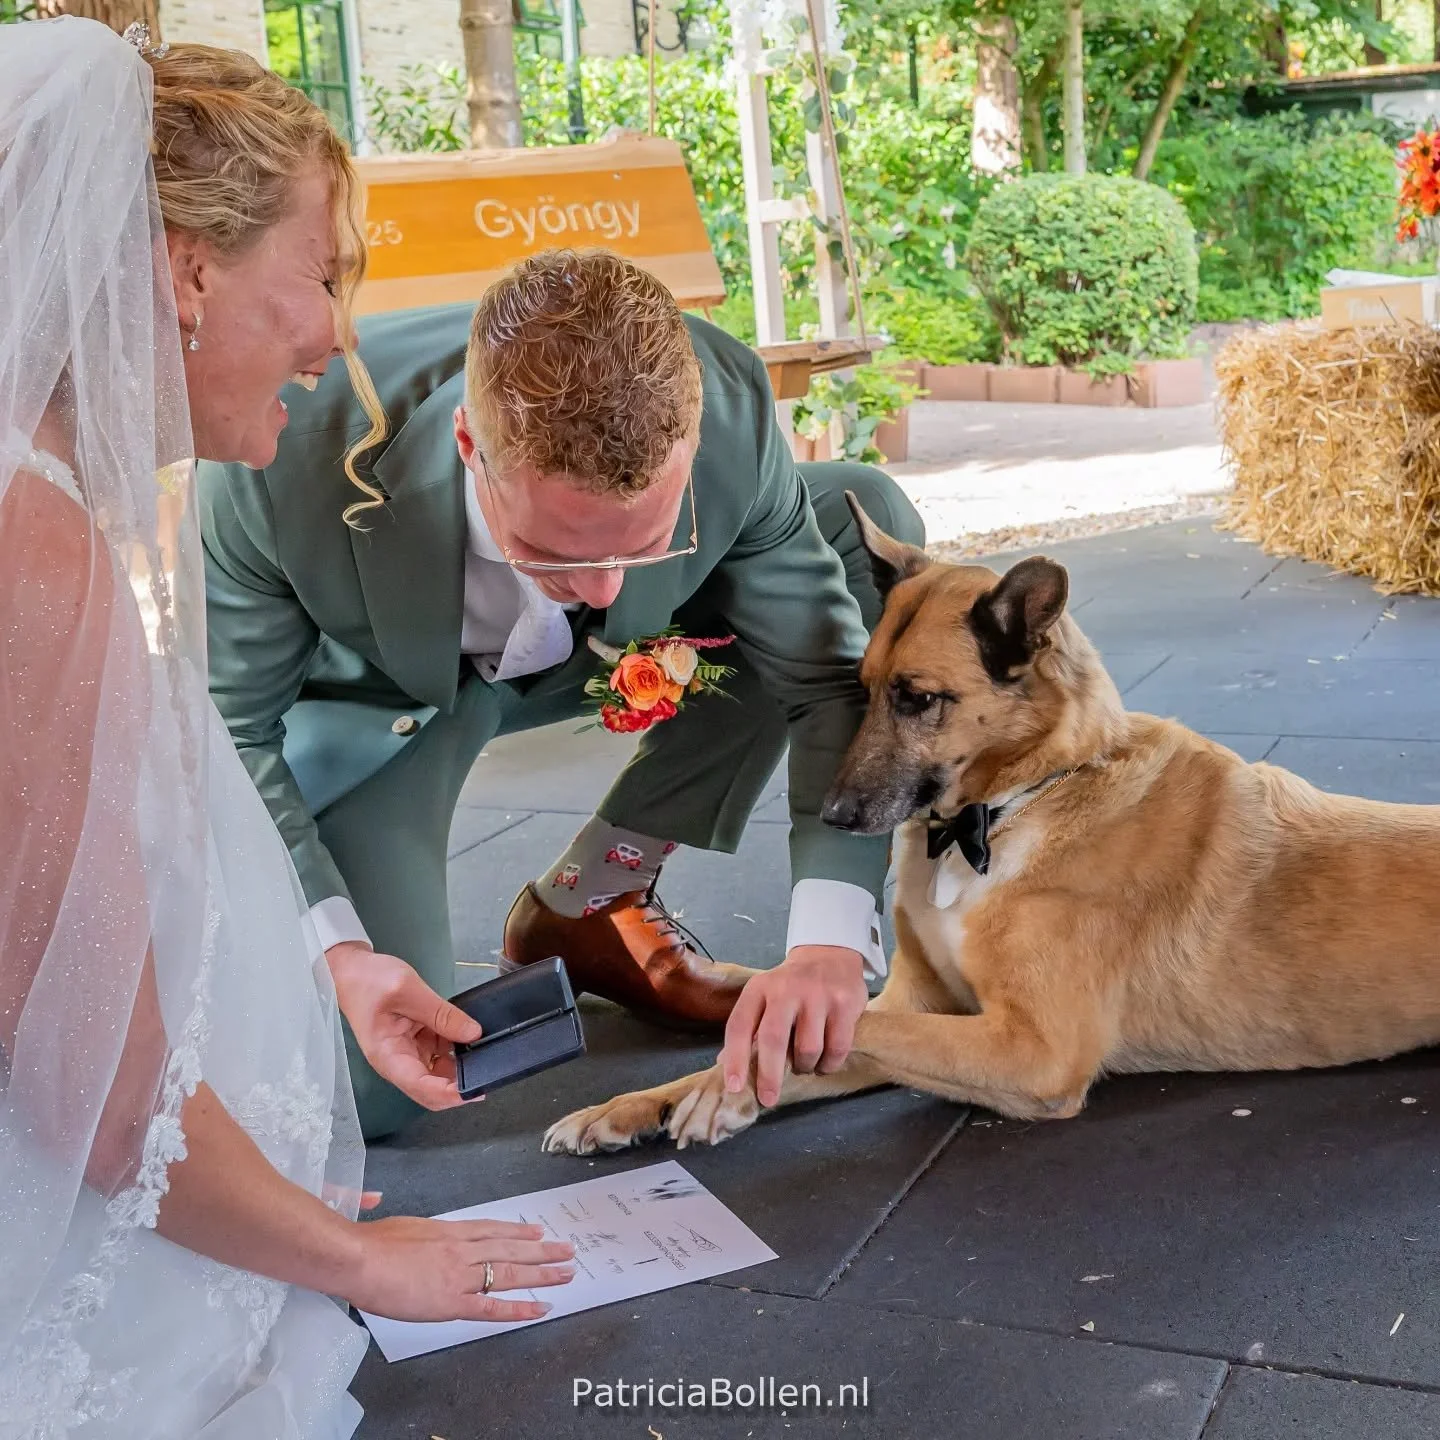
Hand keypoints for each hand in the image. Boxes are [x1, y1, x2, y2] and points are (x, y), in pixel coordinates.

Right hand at [327, 942, 481, 1109]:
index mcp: (389, 1057)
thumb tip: (473, 1033)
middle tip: (490, 1073)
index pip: (422, 1088)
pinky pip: (436, 1053)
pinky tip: (470, 1038)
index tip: (477, 1090)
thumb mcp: (408, 990)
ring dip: (458, 1067)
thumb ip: (441, 1014)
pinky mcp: (412, 1042)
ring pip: (437, 1073)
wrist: (351, 969)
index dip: (450, 1094)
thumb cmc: (370, 980)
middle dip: (459, 1086)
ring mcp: (405, 1053)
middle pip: (431, 1088)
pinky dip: (453, 1050)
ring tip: (484, 1053)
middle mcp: (397, 1062)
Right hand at [344, 1216, 575, 1322]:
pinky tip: (539, 1309)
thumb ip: (419, 1232)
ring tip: (566, 1273)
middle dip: (541, 1252)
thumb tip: (416, 1233)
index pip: (491, 1230)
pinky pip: (492, 1307)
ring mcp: (460, 1276)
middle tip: (567, 1251)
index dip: (517, 1232)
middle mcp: (462, 1251)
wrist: (360, 1259)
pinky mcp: (452, 1303)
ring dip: (541, 1275)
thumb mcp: (403, 1226)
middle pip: (509, 1250)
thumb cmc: (372, 1242)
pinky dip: (518, 1309)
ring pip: (509, 1274)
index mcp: (449, 1230)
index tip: (537, 1233)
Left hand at [720, 945, 867, 1108]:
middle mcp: (786, 989)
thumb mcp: (763, 997)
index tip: (735, 1086)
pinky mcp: (844, 1003)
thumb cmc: (790, 986)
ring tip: (804, 1065)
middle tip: (768, 1099)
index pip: (740, 1025)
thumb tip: (724, 1066)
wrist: (828, 956)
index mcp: (759, 989)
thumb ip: (747, 1029)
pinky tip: (824, 1062)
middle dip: (769, 1075)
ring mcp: (817, 995)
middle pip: (773, 1039)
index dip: (735, 1058)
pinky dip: (829, 1064)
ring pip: (808, 1049)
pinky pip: (837, 1049)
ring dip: (805, 1068)